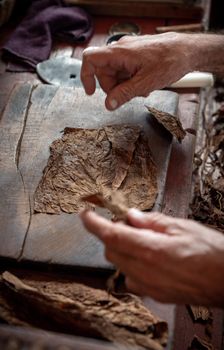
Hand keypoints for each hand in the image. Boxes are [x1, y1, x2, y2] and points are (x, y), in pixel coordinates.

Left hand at [80, 209, 223, 305]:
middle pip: (111, 251)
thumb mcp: (182, 226)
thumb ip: (151, 221)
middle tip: (129, 223)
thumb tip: (130, 215)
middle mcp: (144, 271)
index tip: (85, 214)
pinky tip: (150, 259)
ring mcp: (148, 287)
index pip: (111, 235)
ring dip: (122, 250)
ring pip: (119, 265)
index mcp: (150, 250)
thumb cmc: (211, 251)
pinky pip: (132, 279)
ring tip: (143, 240)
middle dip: (112, 234)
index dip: (93, 224)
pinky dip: (132, 265)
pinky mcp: (155, 295)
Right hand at [81, 32, 192, 109]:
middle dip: (113, 87)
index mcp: (119, 53)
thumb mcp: (145, 83)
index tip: (91, 92)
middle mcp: (121, 49)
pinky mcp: (136, 55)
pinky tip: (144, 85)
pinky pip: (126, 70)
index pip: (90, 59)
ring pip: (116, 73)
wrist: (188, 51)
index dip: (86, 76)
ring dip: (124, 86)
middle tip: (126, 96)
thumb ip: (124, 94)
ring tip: (141, 90)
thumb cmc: (170, 61)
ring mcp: (129, 52)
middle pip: (104, 71)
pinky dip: (131, 81)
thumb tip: (108, 104)